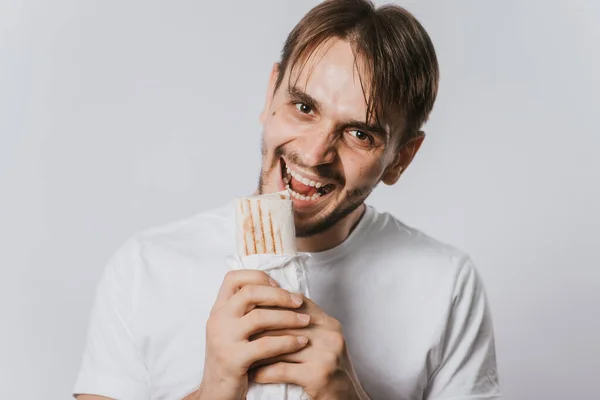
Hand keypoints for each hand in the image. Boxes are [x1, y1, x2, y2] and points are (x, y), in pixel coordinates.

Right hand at [194, 270, 311, 399]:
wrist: (215, 393)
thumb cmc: (232, 359)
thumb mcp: (232, 330)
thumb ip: (246, 311)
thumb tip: (279, 291)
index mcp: (218, 310)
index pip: (233, 278)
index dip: (257, 277)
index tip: (277, 285)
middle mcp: (217, 320)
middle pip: (249, 293)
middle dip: (279, 295)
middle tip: (299, 301)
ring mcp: (223, 339)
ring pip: (259, 317)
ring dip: (288, 317)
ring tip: (306, 321)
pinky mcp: (233, 359)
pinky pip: (265, 345)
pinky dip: (287, 341)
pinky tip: (301, 342)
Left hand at [248, 296, 368, 399]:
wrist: (346, 398)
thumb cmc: (329, 369)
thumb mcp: (323, 340)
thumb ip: (305, 322)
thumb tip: (275, 302)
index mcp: (329, 324)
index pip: (296, 304)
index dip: (272, 304)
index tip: (250, 308)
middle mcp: (329, 336)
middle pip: (285, 324)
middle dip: (259, 327)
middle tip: (239, 330)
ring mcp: (325, 355)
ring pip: (280, 346)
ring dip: (256, 351)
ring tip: (241, 351)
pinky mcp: (317, 376)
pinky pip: (280, 370)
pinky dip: (262, 372)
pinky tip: (252, 374)